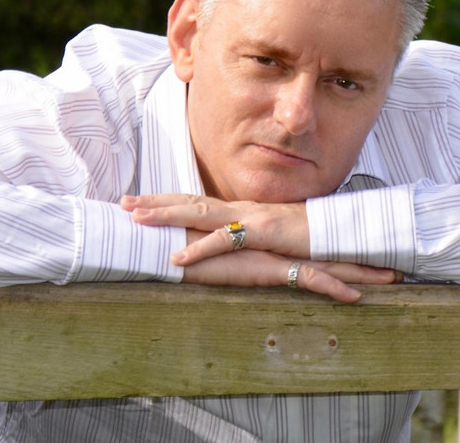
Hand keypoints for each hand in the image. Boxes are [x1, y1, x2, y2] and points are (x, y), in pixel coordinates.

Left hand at [121, 193, 309, 262]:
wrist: (334, 229)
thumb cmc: (302, 233)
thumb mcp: (267, 232)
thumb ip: (244, 233)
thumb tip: (223, 239)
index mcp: (237, 209)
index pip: (195, 200)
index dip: (166, 200)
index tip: (138, 201)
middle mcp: (238, 208)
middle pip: (190, 200)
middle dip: (155, 202)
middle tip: (125, 203)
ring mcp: (249, 216)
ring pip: (200, 213)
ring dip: (168, 215)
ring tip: (138, 219)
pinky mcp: (262, 231)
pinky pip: (226, 242)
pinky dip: (200, 250)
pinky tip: (178, 259)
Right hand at [182, 231, 400, 303]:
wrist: (176, 243)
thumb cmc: (197, 247)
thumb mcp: (225, 248)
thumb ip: (240, 246)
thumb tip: (250, 251)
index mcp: (273, 236)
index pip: (313, 239)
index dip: (339, 244)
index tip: (364, 248)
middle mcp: (281, 241)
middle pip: (329, 246)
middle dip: (363, 254)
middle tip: (394, 260)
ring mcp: (278, 251)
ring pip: (328, 260)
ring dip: (361, 270)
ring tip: (392, 277)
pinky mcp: (268, 266)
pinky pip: (307, 279)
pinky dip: (333, 288)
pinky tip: (355, 298)